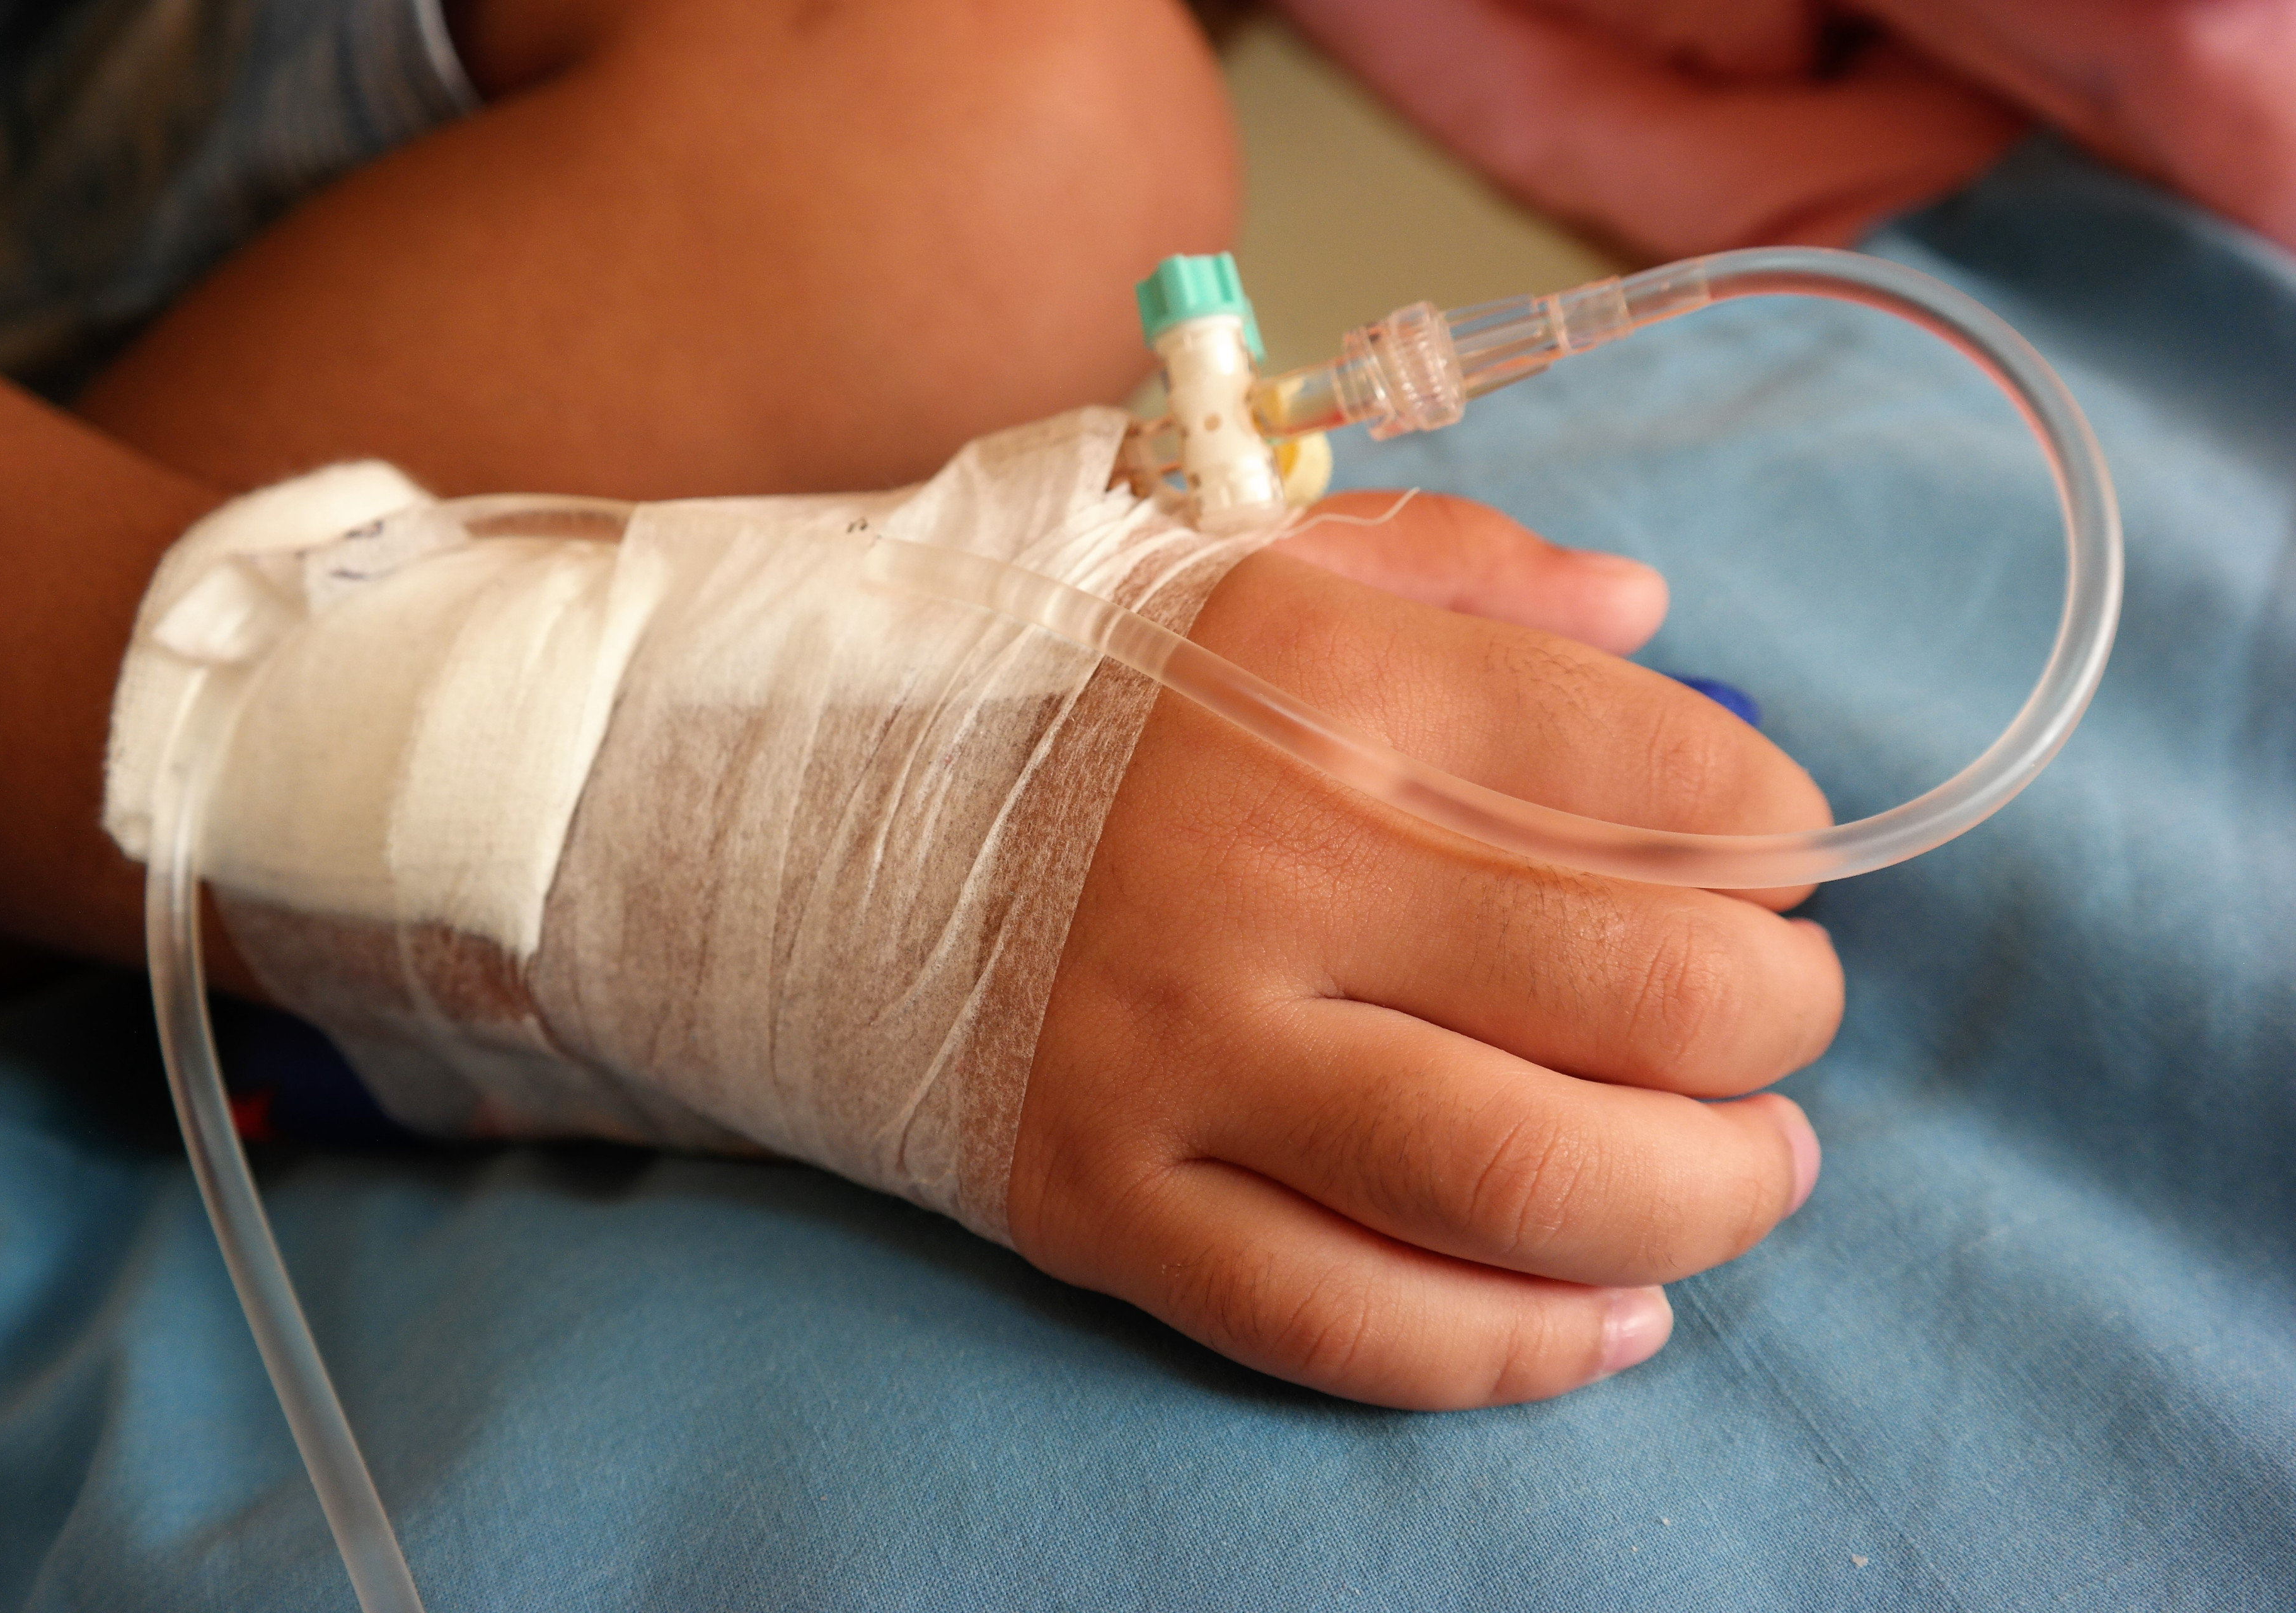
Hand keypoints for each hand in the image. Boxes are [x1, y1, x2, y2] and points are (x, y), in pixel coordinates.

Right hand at [1009, 493, 1841, 1408]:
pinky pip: (1344, 1318)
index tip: (1772, 864)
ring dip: (1697, 1201)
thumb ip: (1453, 561)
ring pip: (1517, 1180)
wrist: (748, 790)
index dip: (1778, 838)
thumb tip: (1648, 617)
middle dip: (1772, 1026)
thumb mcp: (1223, 540)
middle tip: (1772, 1025)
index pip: (1663, 779)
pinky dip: (1516, 1346)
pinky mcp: (1095, 1196)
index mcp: (1321, 676)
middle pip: (1637, 992)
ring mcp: (1173, 1050)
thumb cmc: (1022, 663)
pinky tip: (1610, 1316)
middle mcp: (1262, 865)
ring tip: (1748, 1178)